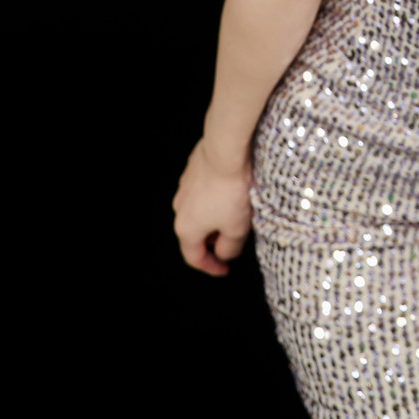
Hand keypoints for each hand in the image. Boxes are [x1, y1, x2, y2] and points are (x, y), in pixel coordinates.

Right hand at [172, 138, 252, 276]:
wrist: (226, 149)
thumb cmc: (231, 190)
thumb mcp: (237, 229)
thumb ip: (229, 248)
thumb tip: (223, 252)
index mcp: (186, 229)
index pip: (194, 258)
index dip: (211, 267)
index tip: (225, 268)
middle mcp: (179, 208)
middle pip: (196, 233)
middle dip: (215, 239)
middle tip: (236, 237)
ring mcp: (184, 187)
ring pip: (199, 210)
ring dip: (216, 215)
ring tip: (238, 210)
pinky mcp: (192, 169)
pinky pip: (203, 190)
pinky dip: (215, 196)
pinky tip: (233, 189)